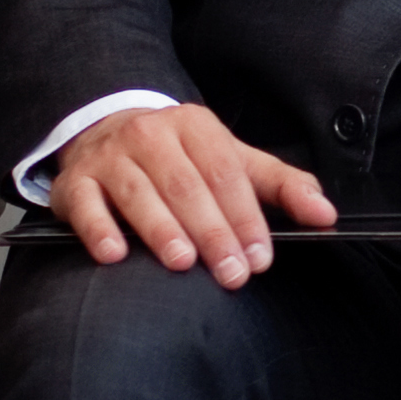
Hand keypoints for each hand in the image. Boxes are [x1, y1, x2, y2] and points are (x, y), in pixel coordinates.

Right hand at [53, 100, 335, 285]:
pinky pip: (85, 205)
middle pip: (186, 186)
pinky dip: (99, 229)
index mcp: (195, 127)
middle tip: (231, 273)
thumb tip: (325, 214)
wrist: (108, 130)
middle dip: (212, 232)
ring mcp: (109, 158)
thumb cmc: (182, 156)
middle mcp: (150, 136)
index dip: (245, 216)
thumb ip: (281, 185)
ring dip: (161, 229)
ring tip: (182, 262)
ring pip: (138, 193)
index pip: (225, 173)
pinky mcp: (75, 182)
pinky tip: (114, 255)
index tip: (260, 257)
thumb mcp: (234, 159)